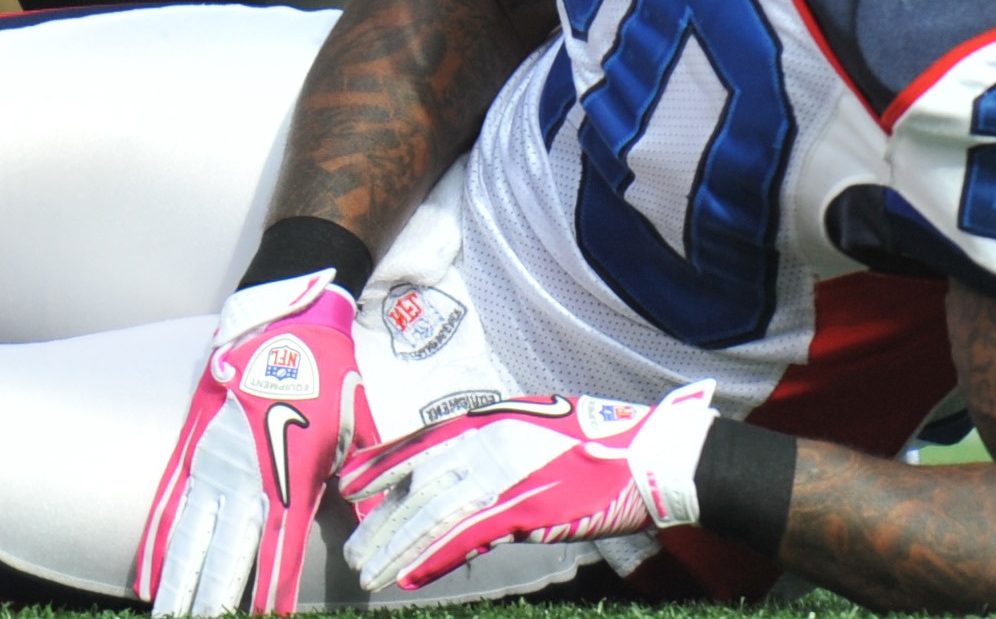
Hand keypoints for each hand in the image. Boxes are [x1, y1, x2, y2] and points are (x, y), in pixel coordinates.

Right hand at [133, 273, 370, 615]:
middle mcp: (247, 479)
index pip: (280, 552)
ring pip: (192, 537)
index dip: (272, 593)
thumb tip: (376, 530)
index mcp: (291, 479)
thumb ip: (364, 487)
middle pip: (227, 555)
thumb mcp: (361, 432)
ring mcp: (214, 464)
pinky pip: (171, 504)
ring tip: (166, 618)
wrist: (287, 321)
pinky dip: (158, 543)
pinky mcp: (194, 446)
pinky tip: (147, 577)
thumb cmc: (331, 378)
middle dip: (213, 600)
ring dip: (179, 584)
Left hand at [340, 382, 717, 594]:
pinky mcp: (523, 510)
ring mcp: (504, 476)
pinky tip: (411, 577)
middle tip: (352, 549)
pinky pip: (467, 538)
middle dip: (382, 520)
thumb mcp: (537, 425)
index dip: (381, 464)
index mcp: (490, 419)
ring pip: (434, 517)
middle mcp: (487, 442)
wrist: (645, 454)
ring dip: (398, 547)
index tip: (350, 483)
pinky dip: (434, 559)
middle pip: (418, 486)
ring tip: (371, 572)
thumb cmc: (597, 442)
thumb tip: (467, 466)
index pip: (420, 442)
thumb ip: (497, 441)